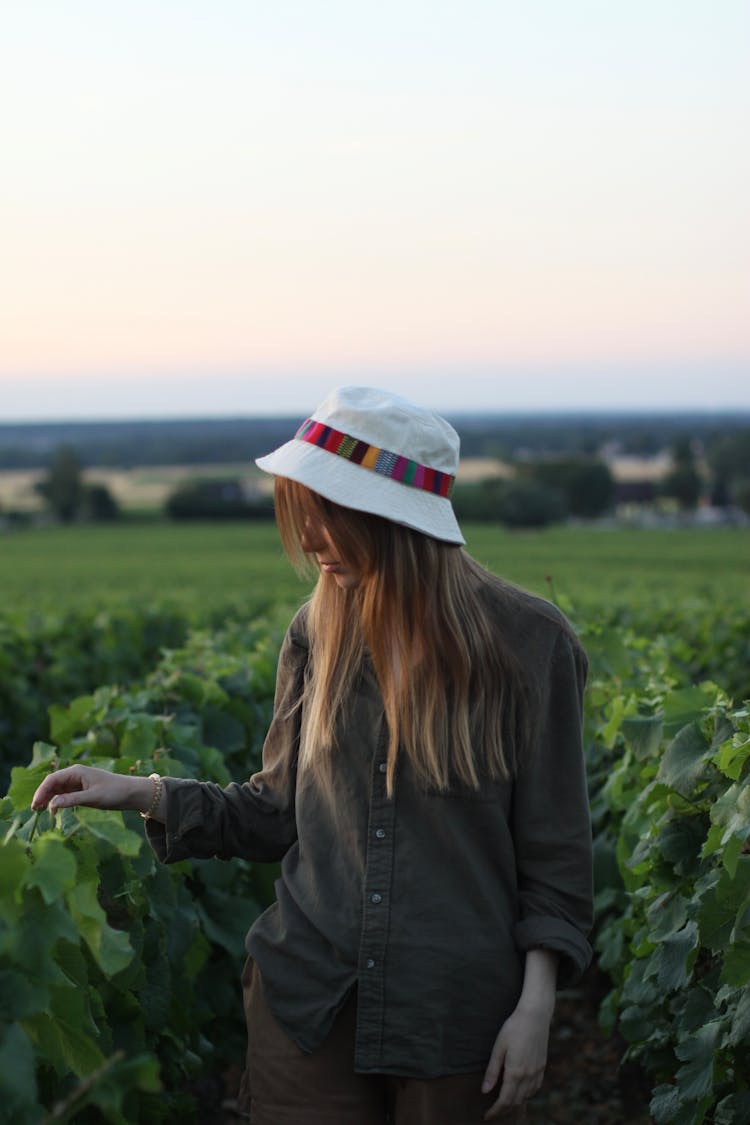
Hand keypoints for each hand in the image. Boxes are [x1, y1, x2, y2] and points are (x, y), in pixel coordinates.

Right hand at [32, 764, 155, 816]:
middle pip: (52, 784)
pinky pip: (65, 794)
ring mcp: (78, 782)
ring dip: (48, 798)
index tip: (35, 805)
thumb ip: (72, 800)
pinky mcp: (82, 790)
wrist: (131, 793)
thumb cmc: (114, 792)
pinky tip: (53, 809)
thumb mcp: (93, 797)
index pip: (52, 779)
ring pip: (57, 789)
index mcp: (76, 772)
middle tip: (35, 810)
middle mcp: (75, 775)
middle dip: (42, 795)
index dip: (41, 791)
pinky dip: (57, 800)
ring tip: (41, 811)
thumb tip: (52, 804)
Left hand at [481, 1003, 550, 1119]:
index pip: (505, 1100)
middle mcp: (528, 1075)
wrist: (535, 1015)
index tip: (487, 1115)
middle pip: (516, 1101)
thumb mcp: (499, 1047)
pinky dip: (526, 1094)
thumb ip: (492, 1070)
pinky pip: (535, 1088)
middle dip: (504, 1110)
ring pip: (526, 1096)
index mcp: (516, 1072)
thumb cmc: (514, 1028)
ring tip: (503, 1103)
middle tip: (492, 1111)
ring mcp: (537, 1072)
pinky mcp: (542, 1066)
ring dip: (515, 1103)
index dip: (495, 1111)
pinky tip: (520, 1091)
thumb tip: (485, 1091)